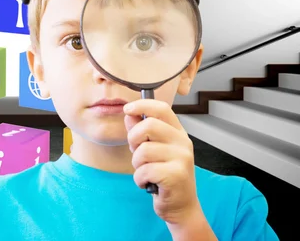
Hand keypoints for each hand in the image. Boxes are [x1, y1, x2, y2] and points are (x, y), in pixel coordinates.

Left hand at [123, 99, 200, 224]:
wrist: (180, 206)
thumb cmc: (164, 175)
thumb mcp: (152, 150)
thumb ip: (140, 130)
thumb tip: (129, 114)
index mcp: (177, 132)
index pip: (162, 108)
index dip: (142, 105)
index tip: (127, 109)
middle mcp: (183, 142)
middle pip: (148, 125)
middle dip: (133, 140)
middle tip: (137, 153)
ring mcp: (182, 158)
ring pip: (143, 150)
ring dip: (137, 164)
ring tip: (146, 172)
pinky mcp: (176, 175)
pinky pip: (145, 170)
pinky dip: (139, 179)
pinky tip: (148, 183)